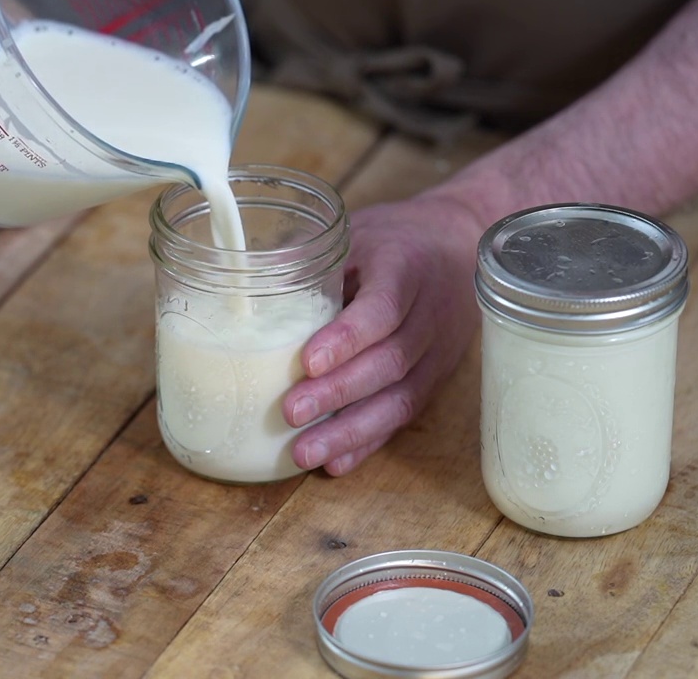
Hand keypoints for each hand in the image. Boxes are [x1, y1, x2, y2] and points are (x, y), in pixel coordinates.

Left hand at [283, 190, 486, 475]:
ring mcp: (437, 352)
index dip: (347, 338)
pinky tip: (336, 463)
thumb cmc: (392, 240)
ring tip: (304, 453)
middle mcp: (428, 315)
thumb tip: (240, 284)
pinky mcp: (434, 379)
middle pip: (389, 362)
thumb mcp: (356, 234)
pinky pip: (403, 416)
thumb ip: (311, 262)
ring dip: (350, 431)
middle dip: (338, 393)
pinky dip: (368, 442)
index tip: (307, 361)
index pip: (382, 309)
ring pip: (399, 399)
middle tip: (291, 412)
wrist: (456, 243)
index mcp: (405, 269)